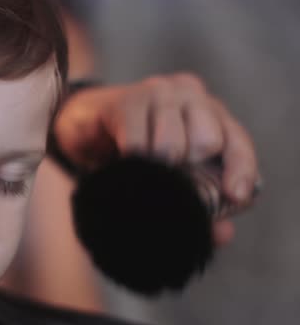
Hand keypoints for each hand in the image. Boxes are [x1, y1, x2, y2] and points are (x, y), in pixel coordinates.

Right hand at [54, 73, 259, 245]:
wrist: (83, 125)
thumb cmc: (133, 151)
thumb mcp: (166, 176)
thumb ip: (198, 201)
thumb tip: (223, 232)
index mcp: (209, 112)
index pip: (236, 141)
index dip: (241, 170)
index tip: (234, 198)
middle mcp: (190, 95)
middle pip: (207, 140)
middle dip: (189, 171)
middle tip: (168, 183)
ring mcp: (158, 92)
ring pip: (171, 142)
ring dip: (158, 169)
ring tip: (144, 177)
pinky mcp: (126, 100)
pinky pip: (135, 139)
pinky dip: (132, 160)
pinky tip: (125, 166)